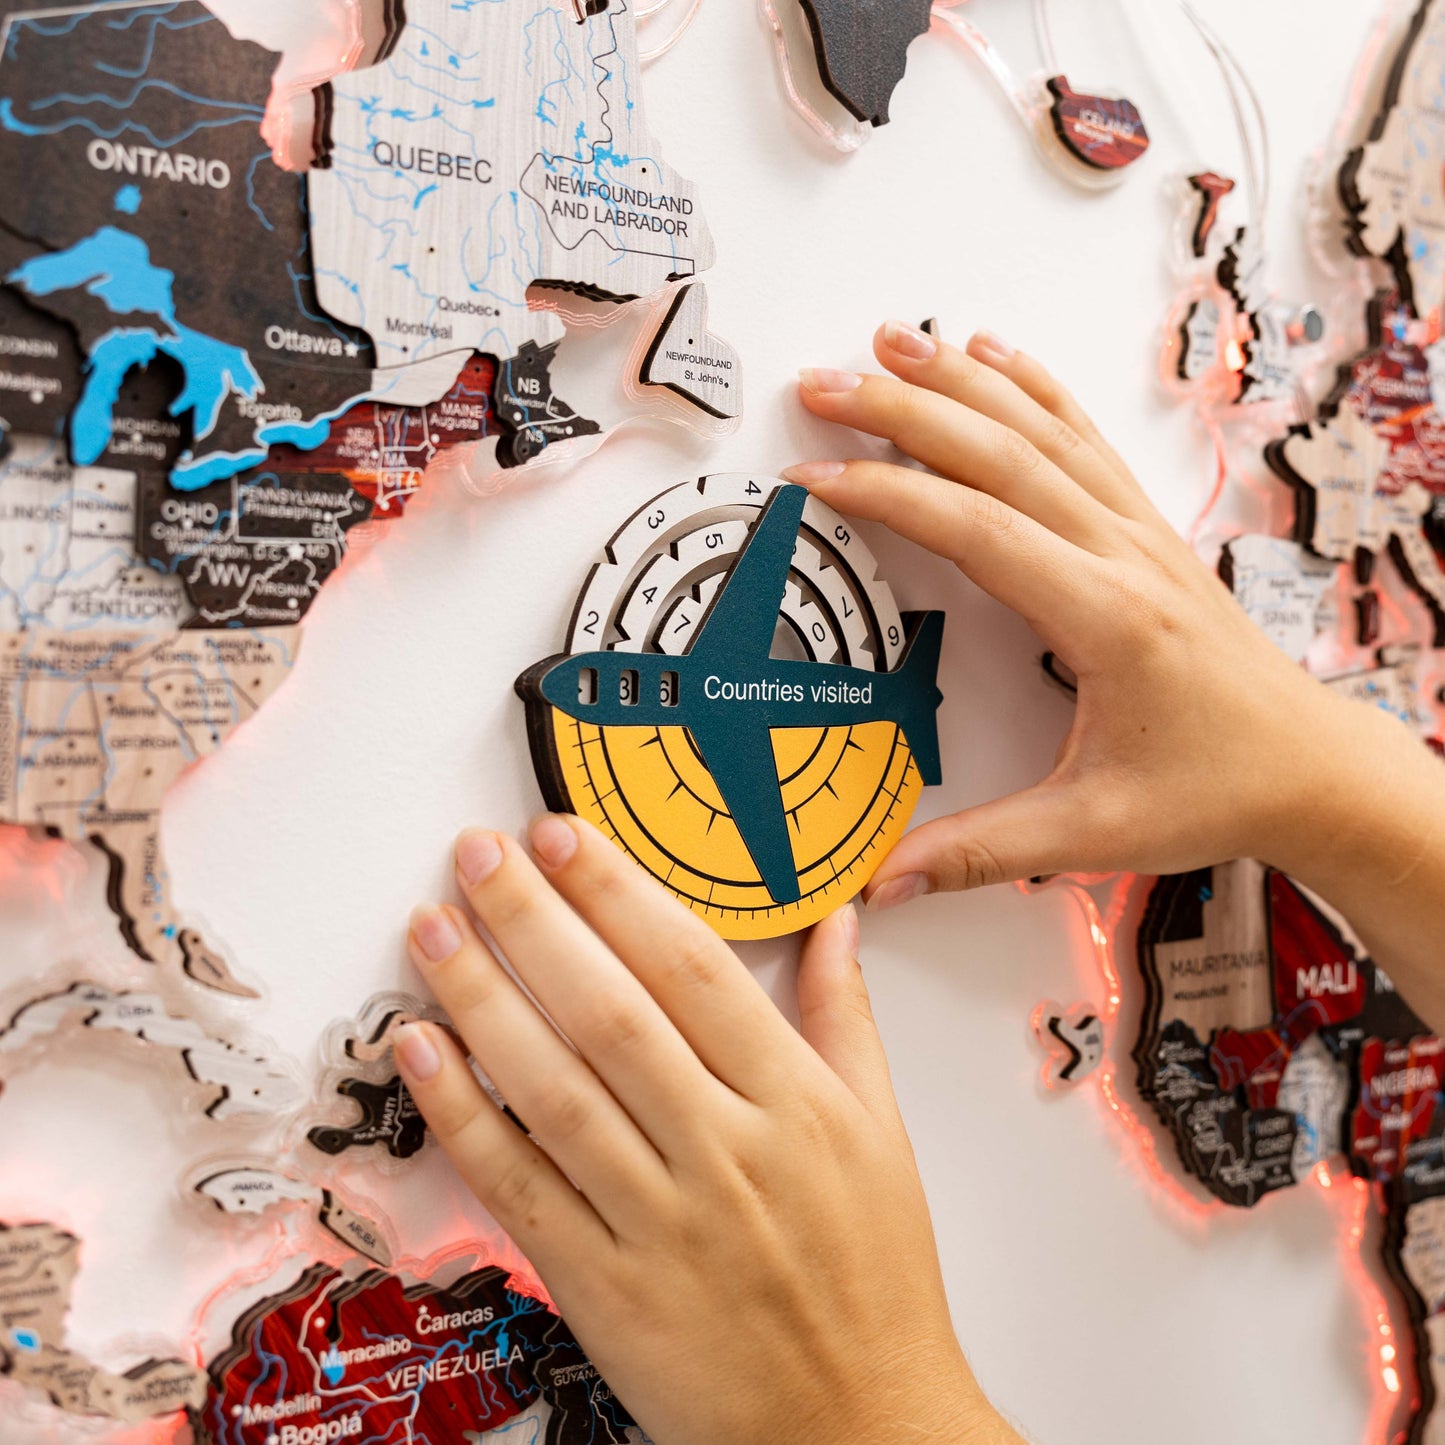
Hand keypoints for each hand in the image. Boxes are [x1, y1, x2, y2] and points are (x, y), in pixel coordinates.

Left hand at [395, 816, 1017, 1444]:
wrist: (858, 1429)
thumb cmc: (876, 1278)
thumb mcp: (883, 1135)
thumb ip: (847, 1017)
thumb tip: (835, 918)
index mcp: (796, 1104)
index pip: (693, 970)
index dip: (619, 894)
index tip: (561, 835)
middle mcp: (726, 1152)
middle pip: (610, 1014)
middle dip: (535, 922)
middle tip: (475, 854)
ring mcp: (660, 1223)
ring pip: (554, 1091)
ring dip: (482, 1001)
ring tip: (431, 928)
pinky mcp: (604, 1289)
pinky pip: (520, 1188)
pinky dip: (464, 1116)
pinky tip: (422, 1051)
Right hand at [784, 321, 1377, 906]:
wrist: (1308, 764)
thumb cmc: (1215, 787)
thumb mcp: (1094, 832)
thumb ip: (983, 851)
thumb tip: (884, 877)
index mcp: (1106, 617)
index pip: (978, 532)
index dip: (889, 498)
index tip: (815, 481)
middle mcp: (1123, 555)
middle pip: (1001, 454)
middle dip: (903, 409)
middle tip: (821, 383)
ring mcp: (1138, 533)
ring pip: (1041, 430)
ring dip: (961, 380)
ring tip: (891, 341)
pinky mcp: (1144, 532)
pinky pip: (1082, 439)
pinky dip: (1033, 388)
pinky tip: (995, 355)